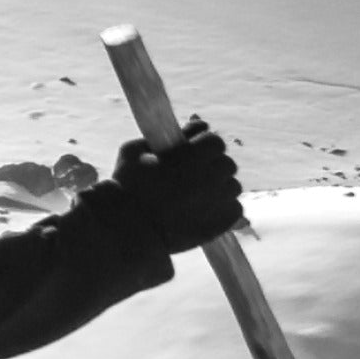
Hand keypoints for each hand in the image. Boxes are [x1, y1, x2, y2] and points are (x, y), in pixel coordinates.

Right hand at [92, 119, 243, 251]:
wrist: (129, 229)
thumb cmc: (126, 185)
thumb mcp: (133, 151)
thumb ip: (162, 137)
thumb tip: (185, 129)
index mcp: (192, 156)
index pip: (215, 141)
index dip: (203, 144)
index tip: (192, 150)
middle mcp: (211, 177)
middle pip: (227, 163)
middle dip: (212, 165)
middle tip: (193, 174)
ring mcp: (219, 201)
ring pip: (232, 186)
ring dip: (219, 186)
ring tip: (197, 193)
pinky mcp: (223, 222)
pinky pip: (234, 208)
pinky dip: (222, 207)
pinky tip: (203, 209)